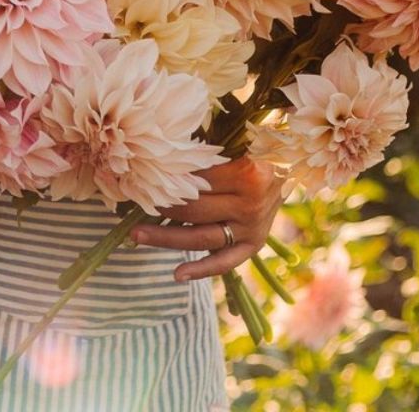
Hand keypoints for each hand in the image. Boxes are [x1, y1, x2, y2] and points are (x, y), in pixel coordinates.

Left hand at [127, 157, 285, 280]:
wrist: (287, 169)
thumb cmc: (251, 149)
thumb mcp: (232, 144)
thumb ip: (203, 154)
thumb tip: (160, 160)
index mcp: (245, 174)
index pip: (195, 182)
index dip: (167, 183)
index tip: (141, 181)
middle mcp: (249, 204)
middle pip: (194, 211)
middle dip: (160, 210)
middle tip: (131, 209)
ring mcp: (252, 228)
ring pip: (202, 237)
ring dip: (166, 238)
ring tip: (137, 236)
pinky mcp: (254, 244)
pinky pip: (225, 262)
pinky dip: (201, 270)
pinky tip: (177, 275)